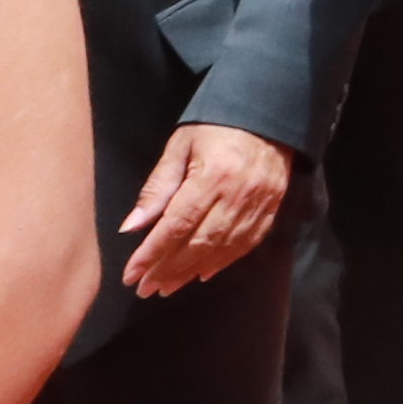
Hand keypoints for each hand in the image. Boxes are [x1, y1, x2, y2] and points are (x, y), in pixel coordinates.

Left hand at [121, 122, 291, 299]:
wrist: (268, 114)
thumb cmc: (215, 126)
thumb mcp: (180, 147)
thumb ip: (158, 187)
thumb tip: (132, 226)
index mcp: (212, 176)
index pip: (177, 225)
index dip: (152, 253)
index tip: (131, 274)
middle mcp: (237, 195)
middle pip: (198, 243)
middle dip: (168, 269)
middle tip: (144, 288)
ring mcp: (259, 205)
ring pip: (221, 249)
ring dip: (191, 272)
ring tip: (166, 287)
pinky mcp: (271, 209)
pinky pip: (245, 245)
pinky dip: (222, 263)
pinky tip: (202, 274)